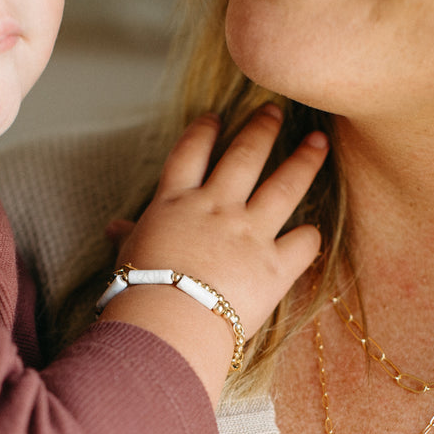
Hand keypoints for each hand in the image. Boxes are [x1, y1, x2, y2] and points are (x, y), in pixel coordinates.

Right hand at [116, 105, 327, 337]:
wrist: (167, 323)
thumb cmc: (138, 292)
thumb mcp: (128, 255)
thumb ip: (129, 236)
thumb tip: (114, 228)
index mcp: (177, 203)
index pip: (192, 153)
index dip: (205, 130)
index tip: (217, 116)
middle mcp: (217, 208)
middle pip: (245, 155)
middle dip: (262, 128)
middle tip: (275, 110)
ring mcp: (250, 234)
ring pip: (285, 185)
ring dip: (304, 161)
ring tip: (319, 142)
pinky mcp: (274, 267)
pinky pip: (304, 243)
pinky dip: (310, 237)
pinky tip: (313, 233)